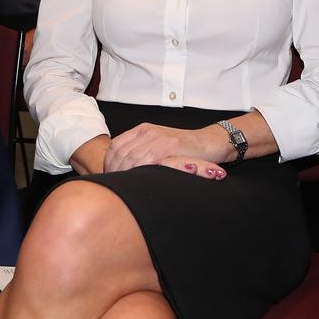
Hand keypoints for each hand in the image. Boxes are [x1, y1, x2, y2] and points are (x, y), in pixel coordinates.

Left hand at [104, 123, 227, 178]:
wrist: (209, 143)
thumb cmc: (184, 150)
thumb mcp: (158, 146)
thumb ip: (141, 152)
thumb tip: (120, 170)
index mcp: (142, 130)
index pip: (115, 146)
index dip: (108, 163)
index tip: (110, 178)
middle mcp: (147, 131)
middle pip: (119, 153)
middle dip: (115, 172)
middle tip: (116, 187)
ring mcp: (158, 137)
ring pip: (130, 158)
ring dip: (125, 175)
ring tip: (125, 188)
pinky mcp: (169, 146)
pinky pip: (146, 160)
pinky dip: (138, 172)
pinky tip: (138, 182)